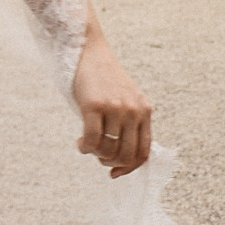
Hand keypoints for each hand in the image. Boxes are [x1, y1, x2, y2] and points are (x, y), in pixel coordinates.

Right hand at [72, 31, 152, 178]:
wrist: (89, 52)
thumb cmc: (104, 80)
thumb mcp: (125, 100)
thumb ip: (129, 124)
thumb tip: (122, 159)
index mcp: (145, 110)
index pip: (144, 152)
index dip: (129, 168)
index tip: (114, 172)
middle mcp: (133, 110)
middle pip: (127, 155)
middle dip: (110, 163)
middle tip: (98, 156)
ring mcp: (115, 108)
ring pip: (108, 150)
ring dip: (95, 155)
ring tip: (87, 146)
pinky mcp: (95, 106)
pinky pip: (92, 141)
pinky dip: (85, 148)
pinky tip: (80, 143)